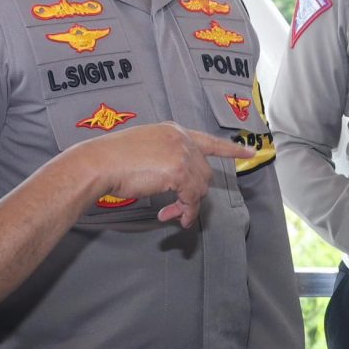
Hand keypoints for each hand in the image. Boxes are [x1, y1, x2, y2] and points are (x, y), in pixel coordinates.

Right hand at [91, 124, 248, 227]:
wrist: (100, 163)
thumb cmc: (114, 159)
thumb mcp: (145, 149)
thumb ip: (166, 157)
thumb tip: (181, 183)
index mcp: (173, 131)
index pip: (208, 140)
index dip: (229, 150)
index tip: (248, 153)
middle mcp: (181, 139)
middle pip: (203, 172)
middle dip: (193, 194)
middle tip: (176, 212)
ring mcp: (181, 153)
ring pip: (200, 186)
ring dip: (188, 205)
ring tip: (172, 216)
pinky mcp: (179, 171)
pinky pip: (192, 197)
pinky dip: (186, 211)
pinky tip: (175, 217)